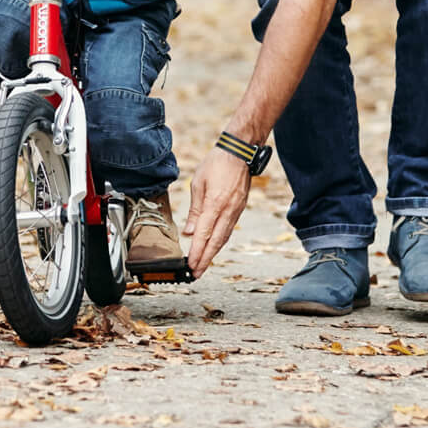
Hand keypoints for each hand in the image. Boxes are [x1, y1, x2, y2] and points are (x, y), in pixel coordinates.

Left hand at [183, 147, 250, 277]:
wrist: (239, 153)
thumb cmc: (216, 164)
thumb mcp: (198, 183)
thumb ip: (194, 209)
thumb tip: (189, 231)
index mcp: (215, 204)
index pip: (204, 234)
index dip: (197, 252)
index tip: (190, 265)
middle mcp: (227, 211)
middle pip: (216, 242)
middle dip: (205, 260)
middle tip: (196, 274)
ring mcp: (236, 211)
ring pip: (224, 238)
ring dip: (213, 253)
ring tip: (203, 265)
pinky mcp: (239, 209)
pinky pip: (229, 230)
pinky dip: (221, 241)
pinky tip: (214, 247)